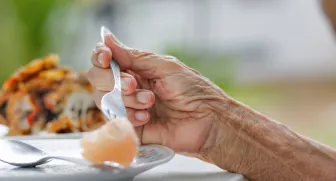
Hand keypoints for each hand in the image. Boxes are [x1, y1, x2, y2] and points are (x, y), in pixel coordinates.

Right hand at [87, 30, 228, 153]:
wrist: (208, 120)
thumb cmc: (193, 90)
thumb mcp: (164, 66)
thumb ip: (134, 56)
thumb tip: (107, 38)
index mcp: (138, 69)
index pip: (106, 60)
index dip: (100, 56)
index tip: (105, 57)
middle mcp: (131, 87)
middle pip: (99, 79)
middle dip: (113, 80)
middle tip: (133, 84)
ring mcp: (130, 107)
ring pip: (105, 99)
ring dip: (127, 99)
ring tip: (150, 102)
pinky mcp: (131, 128)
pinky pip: (116, 120)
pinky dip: (130, 116)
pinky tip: (148, 117)